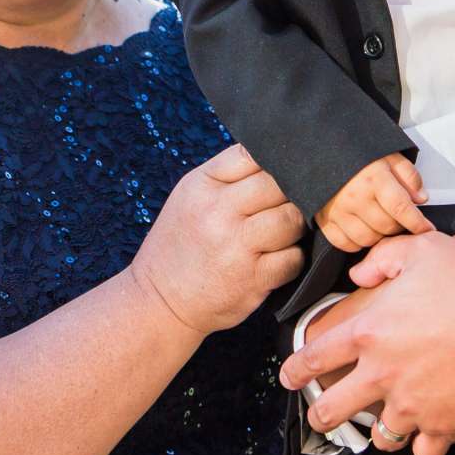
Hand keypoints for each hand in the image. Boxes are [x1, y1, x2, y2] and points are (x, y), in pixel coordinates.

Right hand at [130, 143, 305, 333]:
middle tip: (282, 206)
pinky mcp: (252, 279)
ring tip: (281, 234)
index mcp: (202, 186)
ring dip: (294, 227)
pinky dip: (292, 258)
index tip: (277, 174)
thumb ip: (227, 175)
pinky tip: (277, 259)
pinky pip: (293, 258)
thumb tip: (275, 157)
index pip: (252, 154)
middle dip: (289, 193)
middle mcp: (218, 212)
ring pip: (292, 219)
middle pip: (279, 184)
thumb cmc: (181, 244)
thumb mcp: (190, 197)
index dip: (273, 162)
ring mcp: (236, 246)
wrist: (159, 301)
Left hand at [279, 231, 454, 454]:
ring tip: (384, 426)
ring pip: (380, 436)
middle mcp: (382, 375)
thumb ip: (386, 257)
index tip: (287, 377)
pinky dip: (424, 445)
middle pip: (333, 409)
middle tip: (322, 415)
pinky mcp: (443, 428)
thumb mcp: (427, 250)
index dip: (294, 368)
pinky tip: (427, 437)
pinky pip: (423, 450)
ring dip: (380, 431)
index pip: (315, 355)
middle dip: (322, 415)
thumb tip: (361, 273)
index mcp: (370, 332)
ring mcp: (412, 407)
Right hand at [316, 153, 429, 252]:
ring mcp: (338, 211)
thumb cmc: (358, 155)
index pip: (401, 208)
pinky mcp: (325, 221)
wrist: (322, 152)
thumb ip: (409, 176)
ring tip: (380, 222)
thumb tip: (421, 199)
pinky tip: (362, 229)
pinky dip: (358, 242)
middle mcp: (356, 197)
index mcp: (374, 178)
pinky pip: (347, 244)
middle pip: (387, 227)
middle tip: (399, 218)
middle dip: (399, 226)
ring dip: (379, 235)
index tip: (427, 229)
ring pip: (369, 239)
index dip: (418, 222)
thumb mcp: (389, 156)